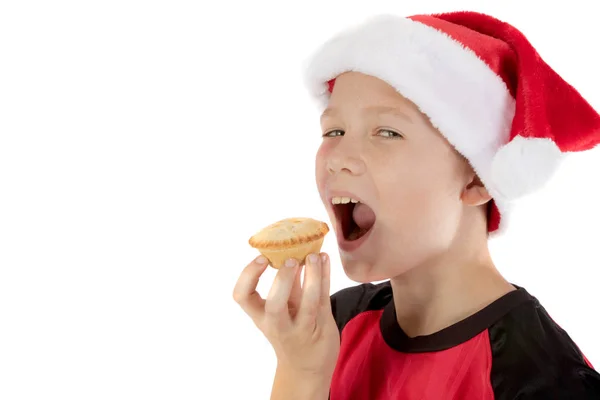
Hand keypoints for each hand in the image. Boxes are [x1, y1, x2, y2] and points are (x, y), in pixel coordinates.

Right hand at [233, 252, 339, 377]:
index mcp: (261, 317)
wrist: (306, 368)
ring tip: (314, 255)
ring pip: (308, 302)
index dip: (248, 276)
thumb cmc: (290, 333)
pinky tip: (325, 259)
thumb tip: (289, 249)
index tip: (261, 258)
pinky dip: (325, 275)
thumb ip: (286, 286)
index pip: (243, 297)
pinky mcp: (322, 325)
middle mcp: (278, 325)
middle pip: (275, 305)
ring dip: (312, 275)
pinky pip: (324, 298)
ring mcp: (301, 327)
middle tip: (291, 259)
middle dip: (283, 280)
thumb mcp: (280, 312)